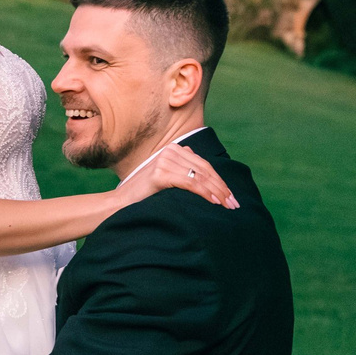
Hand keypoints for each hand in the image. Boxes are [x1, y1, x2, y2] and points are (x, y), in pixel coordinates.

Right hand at [117, 145, 237, 210]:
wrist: (120, 202)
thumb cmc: (145, 194)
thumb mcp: (168, 178)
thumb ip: (184, 173)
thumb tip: (212, 184)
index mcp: (174, 149)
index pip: (204, 164)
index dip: (220, 180)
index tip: (231, 196)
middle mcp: (171, 151)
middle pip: (205, 169)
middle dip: (222, 187)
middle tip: (234, 203)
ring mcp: (165, 160)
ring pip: (200, 176)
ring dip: (218, 192)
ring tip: (228, 205)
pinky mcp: (161, 173)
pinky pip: (190, 183)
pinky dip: (205, 192)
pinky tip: (214, 202)